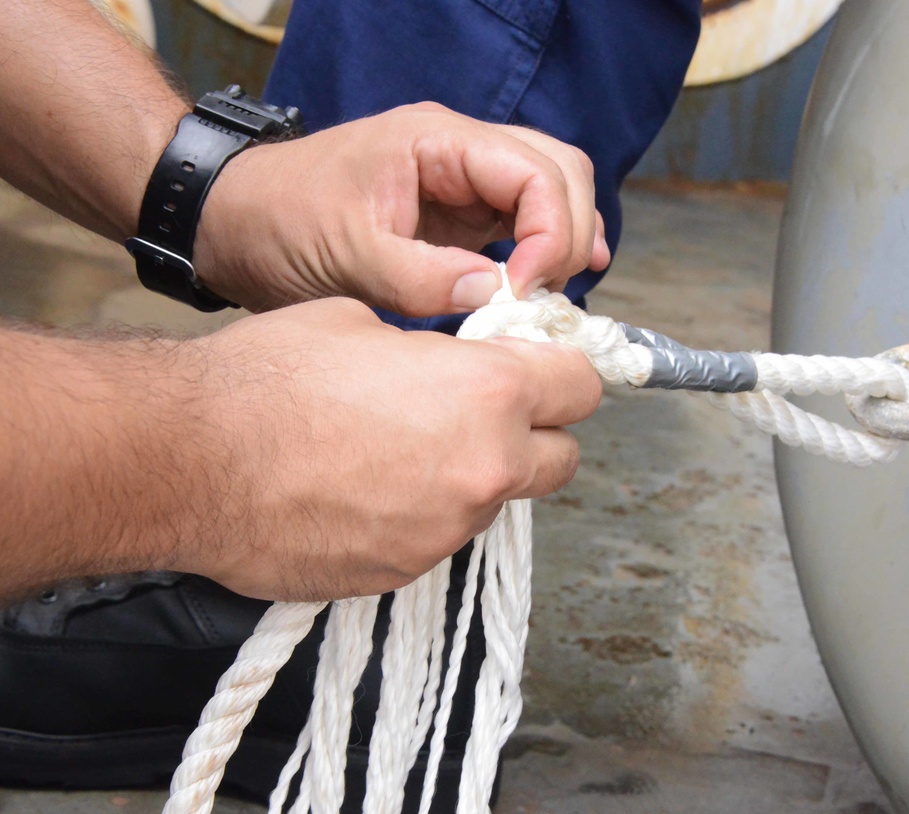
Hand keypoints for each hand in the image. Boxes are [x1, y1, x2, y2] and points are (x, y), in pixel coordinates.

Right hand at [175, 298, 601, 600]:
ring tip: (399, 454)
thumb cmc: (268, 378)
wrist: (191, 458)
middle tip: (485, 418)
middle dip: (535, 436)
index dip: (562, 373)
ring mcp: (448, 529)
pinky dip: (420, 516)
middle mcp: (486, 467)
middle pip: (563, 459)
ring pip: (497, 502)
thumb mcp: (365, 324)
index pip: (582, 386)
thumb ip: (432, 352)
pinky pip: (439, 537)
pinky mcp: (405, 571)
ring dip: (471, 478)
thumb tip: (446, 366)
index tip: (543, 372)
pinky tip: (362, 493)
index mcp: (489, 391)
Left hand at [194, 102, 610, 314]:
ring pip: (549, 190)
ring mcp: (460, 180)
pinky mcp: (455, 214)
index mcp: (434, 141)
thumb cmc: (278, 224)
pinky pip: (520, 220)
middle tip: (548, 295)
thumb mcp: (345, 256)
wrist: (234, 222)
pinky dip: (544, 248)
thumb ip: (422, 278)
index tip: (527, 290)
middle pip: (558, 169)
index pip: (533, 169)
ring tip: (557, 291)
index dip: (550, 231)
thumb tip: (497, 296)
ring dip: (564, 238)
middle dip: (569, 231)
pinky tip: (549, 281)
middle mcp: (457, 151)